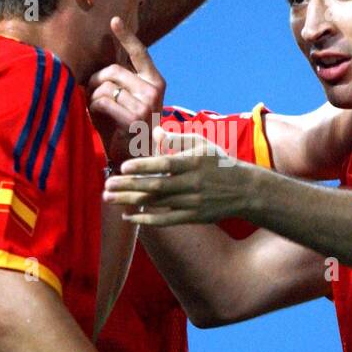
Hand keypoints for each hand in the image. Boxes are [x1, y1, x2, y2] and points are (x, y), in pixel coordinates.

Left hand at [87, 17, 165, 166]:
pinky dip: (93, 108)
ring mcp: (146, 103)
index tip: (114, 20)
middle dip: (95, 80)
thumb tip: (97, 67)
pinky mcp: (134, 117)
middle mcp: (154, 90)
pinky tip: (97, 118)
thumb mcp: (125, 102)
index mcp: (155, 82)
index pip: (140, 53)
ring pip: (105, 86)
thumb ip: (118, 83)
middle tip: (89, 94)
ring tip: (94, 110)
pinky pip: (103, 101)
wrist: (133, 161)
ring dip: (92, 97)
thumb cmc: (123, 130)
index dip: (127, 36)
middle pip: (114, 70)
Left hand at [104, 129, 252, 225]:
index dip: (143, 166)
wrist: (244, 190)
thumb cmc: (218, 163)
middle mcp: (191, 183)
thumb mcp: (202, 144)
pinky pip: (166, 220)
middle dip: (129, 186)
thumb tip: (153, 131)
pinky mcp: (192, 216)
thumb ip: (176, 139)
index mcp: (192, 162)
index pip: (164, 165)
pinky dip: (146, 220)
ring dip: (131, 201)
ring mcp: (192, 202)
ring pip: (156, 203)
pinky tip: (129, 217)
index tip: (123, 166)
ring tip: (109, 198)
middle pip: (155, 186)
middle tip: (106, 185)